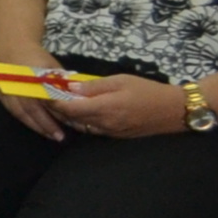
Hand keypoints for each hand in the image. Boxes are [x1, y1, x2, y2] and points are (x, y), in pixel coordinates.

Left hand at [45, 74, 192, 139]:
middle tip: (47, 96)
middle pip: (71, 119)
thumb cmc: (148, 91)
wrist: (174, 110)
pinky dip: (81, 121)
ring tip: (59, 103)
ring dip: (68, 117)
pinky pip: (92, 130)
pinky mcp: (116, 136)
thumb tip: (69, 88)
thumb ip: (93, 86)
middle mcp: (104, 124)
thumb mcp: (120, 81)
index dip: (53, 101)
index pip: (69, 108)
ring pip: (80, 126)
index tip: (43, 91)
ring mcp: (110, 132)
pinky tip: (79, 111)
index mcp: (104, 108)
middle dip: (57, 109)